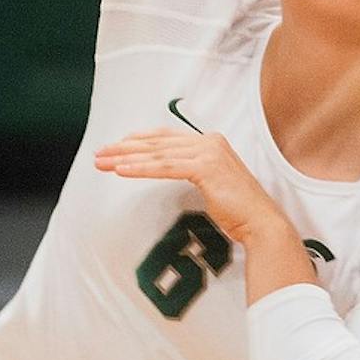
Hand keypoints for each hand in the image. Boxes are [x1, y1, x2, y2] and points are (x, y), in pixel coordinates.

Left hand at [95, 128, 288, 245]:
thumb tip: (167, 169)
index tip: (116, 146)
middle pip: (158, 142)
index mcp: (210, 142)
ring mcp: (208, 152)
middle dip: (125, 147)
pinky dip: (140, 168)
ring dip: (127, 158)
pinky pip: (165, 167)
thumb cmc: (237, 209)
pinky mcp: (205, 167)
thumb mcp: (211, 183)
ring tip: (104, 162)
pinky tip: (121, 171)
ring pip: (158, 153)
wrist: (260, 221)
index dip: (139, 140)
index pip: (166, 137)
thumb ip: (193, 170)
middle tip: (100, 153)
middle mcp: (209, 141)